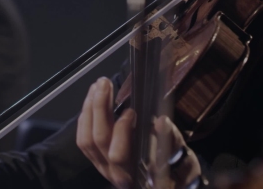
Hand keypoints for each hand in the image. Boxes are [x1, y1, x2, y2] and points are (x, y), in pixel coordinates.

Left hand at [77, 77, 200, 188]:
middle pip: (98, 140)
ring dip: (90, 109)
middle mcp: (115, 173)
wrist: (169, 182)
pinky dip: (85, 117)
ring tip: (97, 87)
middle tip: (104, 83)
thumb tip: (162, 122)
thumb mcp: (179, 154)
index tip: (131, 111)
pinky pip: (83, 139)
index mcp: (135, 174)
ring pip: (86, 139)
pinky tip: (91, 99)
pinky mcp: (96, 160)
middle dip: (100, 108)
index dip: (121, 130)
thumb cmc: (176, 167)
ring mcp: (103, 167)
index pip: (118, 155)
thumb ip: (170, 139)